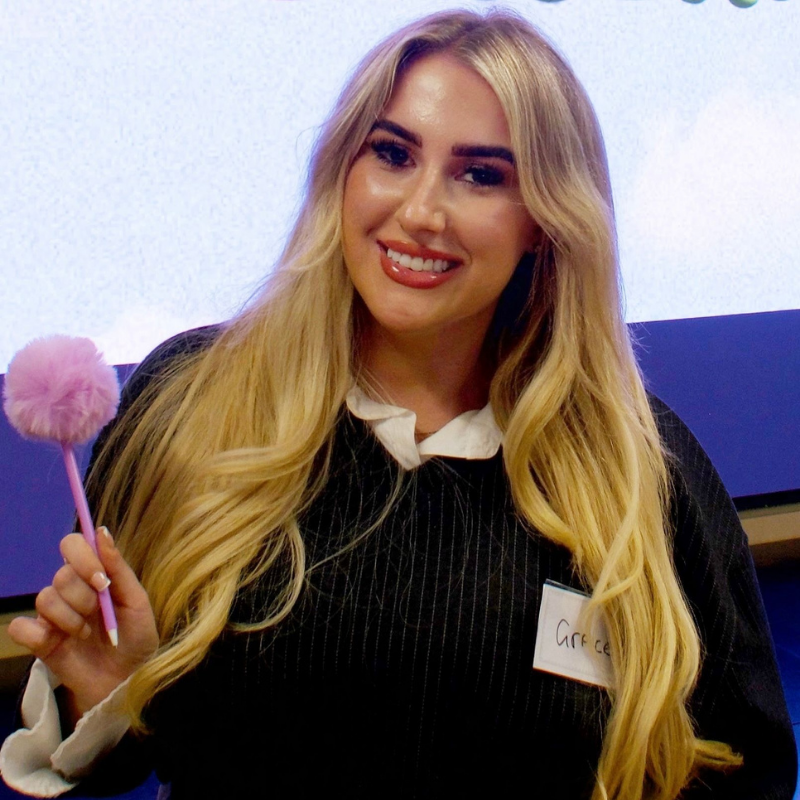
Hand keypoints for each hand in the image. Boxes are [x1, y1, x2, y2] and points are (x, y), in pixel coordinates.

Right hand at [7, 528, 158, 724]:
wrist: (127, 680)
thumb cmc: (136, 637)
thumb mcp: (137, 602)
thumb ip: (119, 569)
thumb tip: (102, 532)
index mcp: (94, 575)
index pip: (73, 544)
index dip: (83, 557)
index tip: (100, 580)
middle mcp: (70, 590)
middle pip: (60, 574)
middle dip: (83, 595)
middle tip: (98, 612)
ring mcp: (53, 615)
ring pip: (45, 599)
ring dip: (70, 619)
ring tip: (87, 634)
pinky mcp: (38, 640)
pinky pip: (20, 627)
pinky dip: (38, 634)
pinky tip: (60, 642)